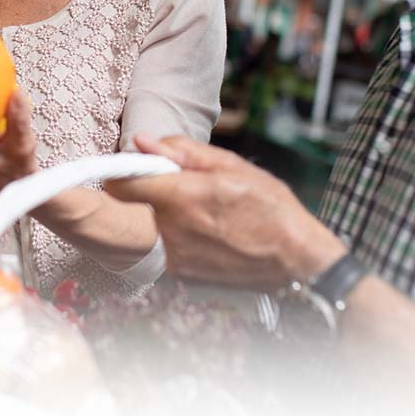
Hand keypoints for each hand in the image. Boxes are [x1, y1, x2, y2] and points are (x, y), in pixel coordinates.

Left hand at [107, 134, 345, 288]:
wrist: (294, 261)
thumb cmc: (270, 210)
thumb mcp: (232, 166)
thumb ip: (182, 151)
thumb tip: (143, 141)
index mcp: (182, 196)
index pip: (121, 183)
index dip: (125, 172)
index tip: (138, 168)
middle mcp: (172, 229)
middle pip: (134, 204)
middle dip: (150, 192)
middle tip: (180, 189)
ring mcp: (175, 256)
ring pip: (150, 225)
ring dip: (166, 216)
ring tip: (203, 214)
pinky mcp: (181, 274)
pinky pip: (165, 246)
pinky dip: (178, 237)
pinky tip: (208, 235)